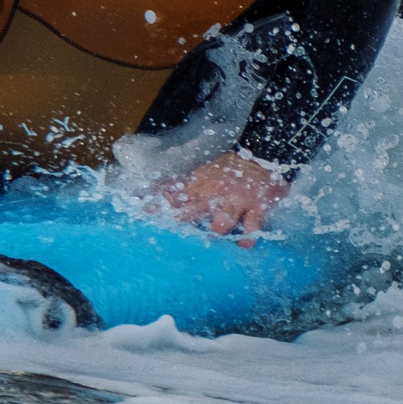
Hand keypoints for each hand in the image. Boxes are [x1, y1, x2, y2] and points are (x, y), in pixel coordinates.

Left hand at [158, 150, 289, 235]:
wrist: (261, 159)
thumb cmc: (225, 171)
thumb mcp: (199, 175)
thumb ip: (177, 186)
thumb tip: (145, 193)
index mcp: (198, 185)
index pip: (175, 194)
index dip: (159, 202)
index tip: (142, 211)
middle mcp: (214, 193)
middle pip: (196, 205)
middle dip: (182, 215)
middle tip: (169, 224)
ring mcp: (235, 200)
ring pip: (226, 212)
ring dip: (220, 223)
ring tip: (214, 234)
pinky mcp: (256, 206)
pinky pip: (254, 222)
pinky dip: (251, 233)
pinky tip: (245, 244)